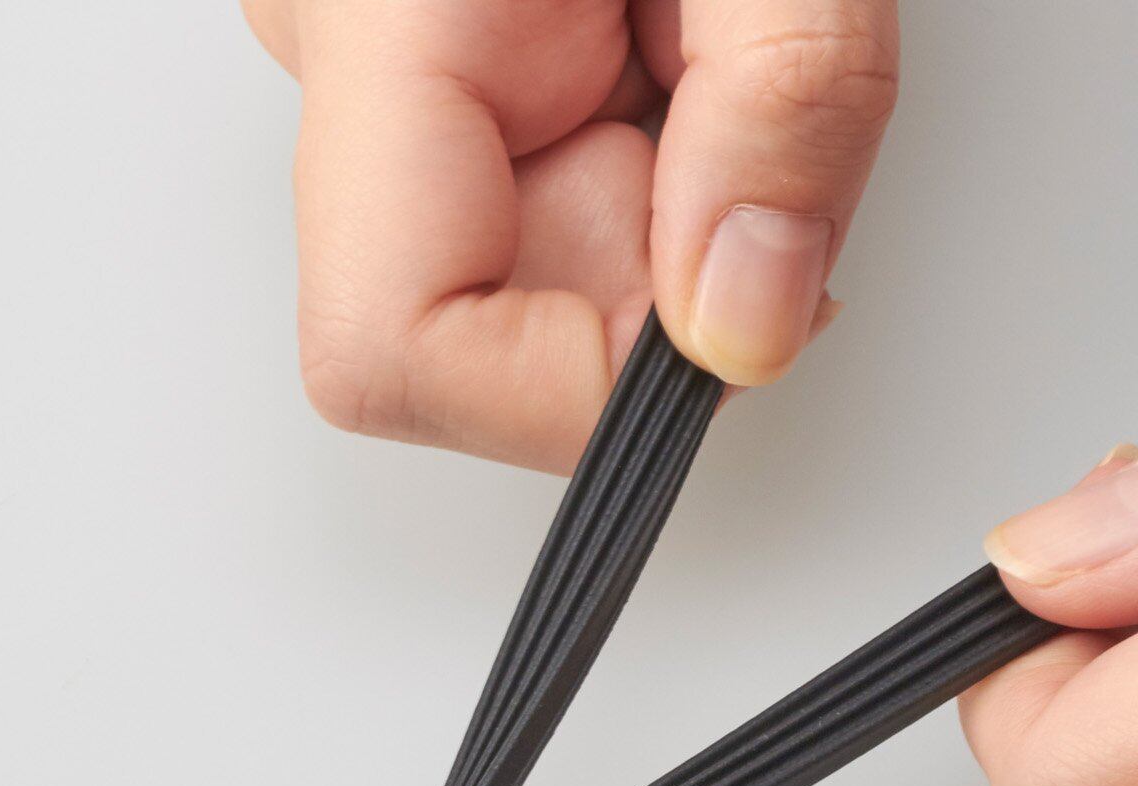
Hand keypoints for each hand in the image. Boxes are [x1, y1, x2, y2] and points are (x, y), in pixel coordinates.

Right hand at [242, 0, 898, 472]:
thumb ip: (784, 114)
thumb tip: (744, 329)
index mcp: (388, 26)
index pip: (391, 352)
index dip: (553, 397)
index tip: (699, 327)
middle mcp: (353, 77)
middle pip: (475, 342)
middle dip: (643, 287)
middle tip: (723, 124)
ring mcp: (389, 98)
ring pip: (522, 295)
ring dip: (654, 227)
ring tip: (691, 54)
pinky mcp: (443, 103)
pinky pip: (545, 234)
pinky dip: (646, 191)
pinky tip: (664, 68)